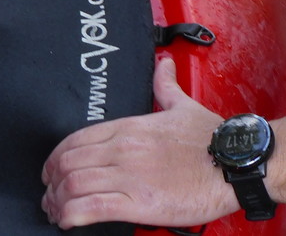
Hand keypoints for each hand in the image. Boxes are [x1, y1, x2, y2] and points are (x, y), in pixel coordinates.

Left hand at [42, 58, 233, 228]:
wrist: (236, 163)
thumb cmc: (212, 139)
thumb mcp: (184, 106)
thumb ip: (166, 86)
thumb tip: (163, 65)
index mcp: (130, 127)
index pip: (77, 138)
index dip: (56, 156)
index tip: (52, 169)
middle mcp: (124, 148)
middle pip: (69, 162)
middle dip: (51, 181)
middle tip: (49, 194)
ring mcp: (130, 175)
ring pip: (74, 185)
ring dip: (57, 201)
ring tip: (55, 211)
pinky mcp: (139, 202)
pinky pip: (92, 207)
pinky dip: (71, 215)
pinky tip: (66, 221)